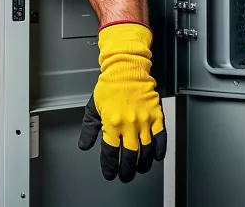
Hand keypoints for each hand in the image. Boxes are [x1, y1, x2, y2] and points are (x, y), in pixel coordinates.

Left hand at [78, 22, 166, 182]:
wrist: (127, 69)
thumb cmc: (110, 86)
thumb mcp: (93, 107)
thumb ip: (88, 129)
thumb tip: (84, 146)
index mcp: (111, 123)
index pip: (110, 152)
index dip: (109, 166)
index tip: (110, 173)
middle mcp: (129, 124)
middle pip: (129, 156)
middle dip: (125, 170)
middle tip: (124, 176)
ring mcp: (144, 121)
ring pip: (145, 150)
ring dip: (142, 164)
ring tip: (139, 170)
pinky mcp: (157, 116)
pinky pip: (160, 138)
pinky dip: (159, 150)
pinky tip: (156, 158)